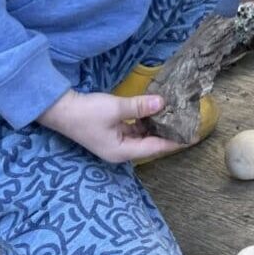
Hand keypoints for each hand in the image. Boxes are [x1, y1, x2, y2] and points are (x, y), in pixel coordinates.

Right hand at [37, 89, 183, 162]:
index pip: (155, 148)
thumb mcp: (115, 108)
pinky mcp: (113, 133)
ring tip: (177, 116)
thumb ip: (140, 106)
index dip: (175, 142)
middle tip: (188, 123)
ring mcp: (117, 142)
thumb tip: (163, 102)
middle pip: (151, 144)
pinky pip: (136, 130)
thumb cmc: (86, 113)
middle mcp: (121, 151)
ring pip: (144, 136)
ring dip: (158, 127)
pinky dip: (147, 122)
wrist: (60, 110)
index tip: (193, 137)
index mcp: (122, 151)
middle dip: (169, 134)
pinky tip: (157, 111)